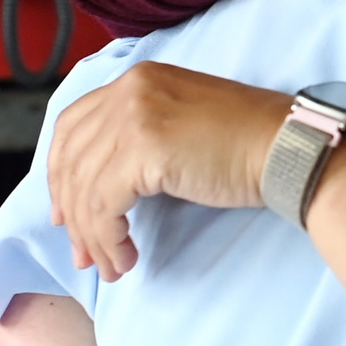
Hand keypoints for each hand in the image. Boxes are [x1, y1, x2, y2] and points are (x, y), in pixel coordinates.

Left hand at [47, 62, 290, 279]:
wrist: (286, 147)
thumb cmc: (246, 143)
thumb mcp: (181, 123)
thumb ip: (138, 138)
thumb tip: (97, 193)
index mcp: (137, 79)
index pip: (71, 125)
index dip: (59, 173)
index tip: (65, 213)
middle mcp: (129, 90)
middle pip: (71, 160)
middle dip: (71, 214)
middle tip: (82, 254)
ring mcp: (134, 116)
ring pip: (85, 189)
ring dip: (92, 237)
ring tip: (110, 266)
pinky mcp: (144, 149)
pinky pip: (104, 206)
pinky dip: (107, 239)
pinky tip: (125, 257)